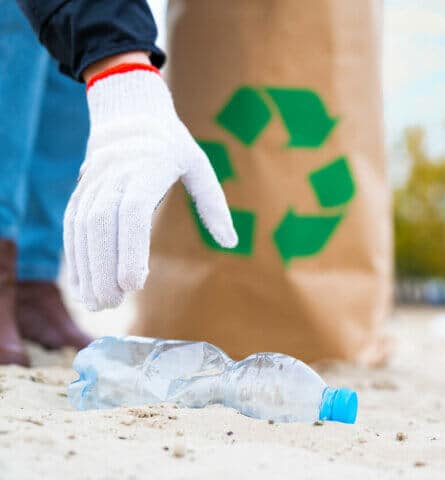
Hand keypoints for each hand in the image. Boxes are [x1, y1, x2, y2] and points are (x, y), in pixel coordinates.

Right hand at [65, 63, 237, 309]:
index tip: (133, 284)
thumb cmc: (172, 143)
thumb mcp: (199, 164)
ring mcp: (93, 182)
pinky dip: (74, 256)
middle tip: (111, 304)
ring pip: (81, 228)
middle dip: (103, 268)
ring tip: (96, 303)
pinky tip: (80, 284)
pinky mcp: (81, 190)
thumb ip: (213, 204)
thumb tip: (231, 242)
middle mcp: (114, 176)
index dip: (129, 249)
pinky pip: (72, 225)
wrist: (129, 110)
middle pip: (101, 226)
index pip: (132, 213)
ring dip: (85, 268)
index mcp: (146, 168)